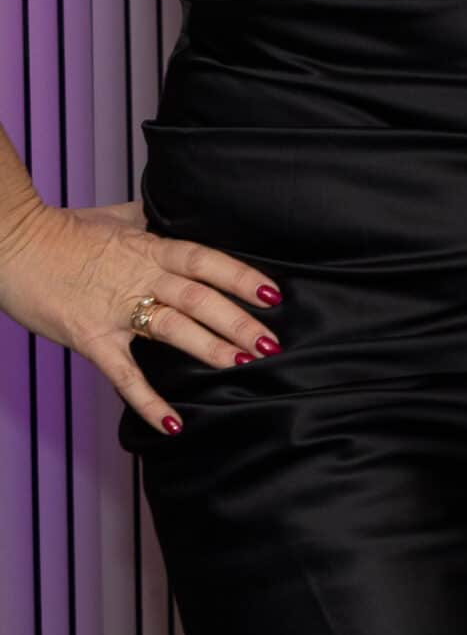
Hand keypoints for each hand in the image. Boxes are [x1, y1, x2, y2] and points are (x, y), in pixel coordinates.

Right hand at [0, 197, 281, 434]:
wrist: (11, 245)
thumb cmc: (62, 231)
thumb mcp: (115, 218)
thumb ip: (149, 221)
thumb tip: (175, 211)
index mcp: (150, 248)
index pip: (206, 260)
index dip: (241, 276)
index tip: (272, 293)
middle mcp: (140, 278)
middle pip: (199, 298)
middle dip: (238, 320)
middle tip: (270, 341)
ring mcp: (115, 310)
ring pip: (172, 330)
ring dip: (210, 348)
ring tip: (243, 363)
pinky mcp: (90, 338)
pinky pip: (124, 375)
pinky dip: (149, 401)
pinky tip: (174, 423)